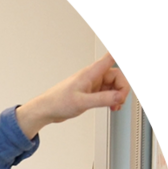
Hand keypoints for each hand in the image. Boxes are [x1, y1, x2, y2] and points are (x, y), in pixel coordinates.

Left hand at [15, 52, 129, 138]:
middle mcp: (92, 77)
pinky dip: (111, 99)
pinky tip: (111, 106)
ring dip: (117, 95)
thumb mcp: (82, 102)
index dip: (118, 57)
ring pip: (112, 86)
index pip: (110, 58)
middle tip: (120, 100)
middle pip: (116, 76)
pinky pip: (106, 93)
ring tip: (115, 106)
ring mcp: (91, 85)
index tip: (121, 59)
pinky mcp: (89, 93)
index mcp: (90, 73)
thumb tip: (119, 96)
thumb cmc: (57, 102)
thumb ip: (102, 99)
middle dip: (122, 88)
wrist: (45, 110)